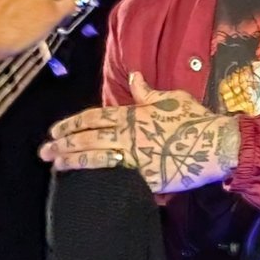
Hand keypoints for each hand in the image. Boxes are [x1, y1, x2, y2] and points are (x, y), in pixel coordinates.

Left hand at [40, 72, 240, 192]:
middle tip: (44, 150)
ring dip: (72, 160)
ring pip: (95, 156)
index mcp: (133, 114)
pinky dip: (99, 179)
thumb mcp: (170, 98)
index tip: (56, 129)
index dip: (72, 123)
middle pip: (88, 137)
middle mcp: (129, 134)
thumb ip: (147, 92)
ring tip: (54, 164)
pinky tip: (83, 184)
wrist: (215, 143)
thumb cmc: (195, 119)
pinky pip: (117, 177)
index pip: (94, 117)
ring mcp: (135, 156)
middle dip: (63, 143)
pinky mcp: (145, 177)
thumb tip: (133, 76)